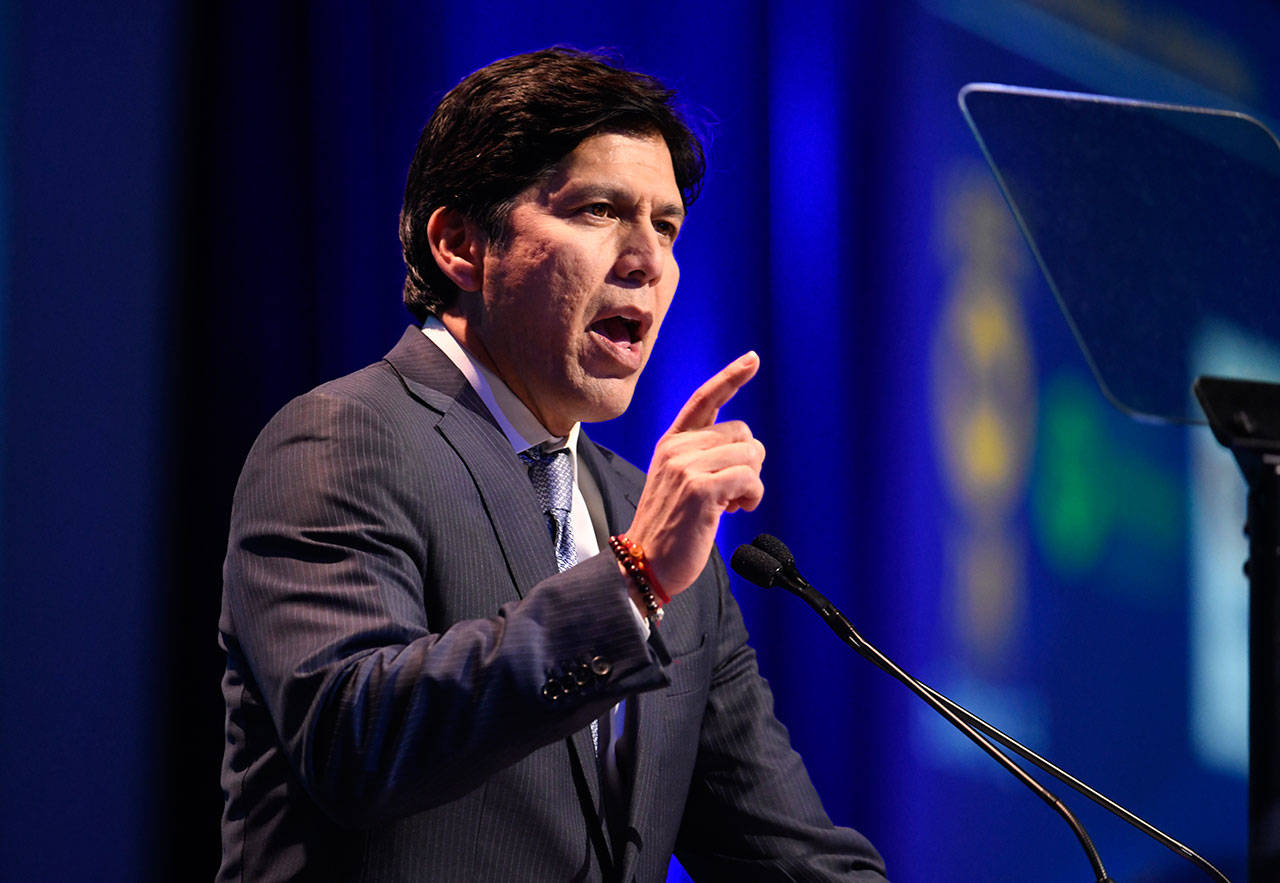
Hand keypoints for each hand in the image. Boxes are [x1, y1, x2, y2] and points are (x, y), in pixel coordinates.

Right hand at [624, 352, 764, 597]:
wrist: (643, 565)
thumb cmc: (669, 531)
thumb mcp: (679, 483)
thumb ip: (704, 458)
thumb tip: (747, 450)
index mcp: (671, 443)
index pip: (704, 399)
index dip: (731, 377)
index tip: (752, 358)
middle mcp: (677, 448)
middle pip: (743, 433)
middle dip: (748, 463)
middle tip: (730, 493)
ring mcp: (687, 467)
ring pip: (750, 454)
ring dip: (751, 483)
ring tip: (730, 505)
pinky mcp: (701, 489)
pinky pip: (749, 478)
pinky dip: (752, 496)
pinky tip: (735, 511)